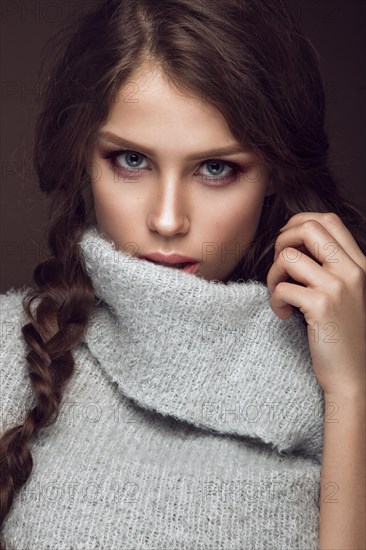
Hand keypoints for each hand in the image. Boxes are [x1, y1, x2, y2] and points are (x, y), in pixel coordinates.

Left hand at [267, 212, 365, 396]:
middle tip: (279, 266)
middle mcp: (352, 270)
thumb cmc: (343, 334)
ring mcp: (338, 287)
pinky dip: (274, 301)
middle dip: (283, 240)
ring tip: (279, 294)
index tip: (287, 241)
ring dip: (273, 274)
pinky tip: (283, 314)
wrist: (354, 375)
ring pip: (289, 257)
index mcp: (360, 264)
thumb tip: (295, 243)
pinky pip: (282, 288)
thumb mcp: (346, 293)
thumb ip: (330, 267)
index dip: (300, 222)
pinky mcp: (321, 306)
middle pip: (308, 228)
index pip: (328, 220)